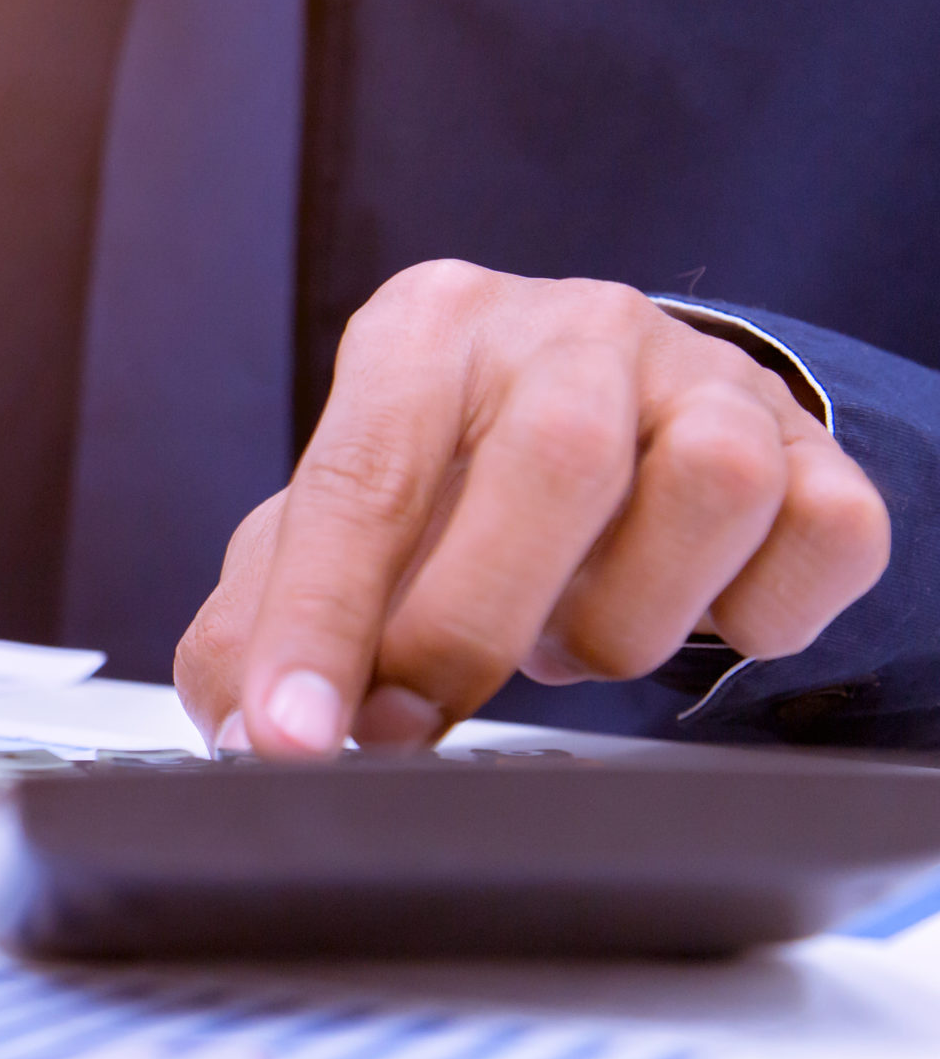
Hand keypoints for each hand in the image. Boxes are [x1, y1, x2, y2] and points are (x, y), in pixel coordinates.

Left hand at [175, 261, 890, 755]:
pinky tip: (687, 608)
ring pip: (707, 491)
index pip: (365, 475)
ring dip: (621, 620)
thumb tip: (240, 724)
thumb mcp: (332, 533)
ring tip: (567, 632)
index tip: (288, 735)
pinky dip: (753, 617)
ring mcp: (708, 375)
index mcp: (426, 330)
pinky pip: (819, 542)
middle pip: (552, 463)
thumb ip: (260, 622)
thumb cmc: (449, 487)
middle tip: (414, 719)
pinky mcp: (815, 446)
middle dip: (468, 627)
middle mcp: (572, 324)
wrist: (616, 430)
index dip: (319, 620)